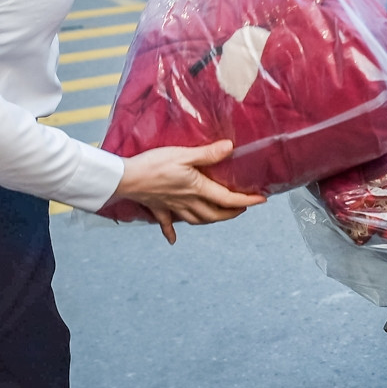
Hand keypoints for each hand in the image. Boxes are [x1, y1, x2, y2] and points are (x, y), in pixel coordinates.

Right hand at [112, 140, 259, 242]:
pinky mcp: (158, 208)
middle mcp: (187, 201)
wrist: (125, 178)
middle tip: (243, 208)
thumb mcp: (183, 155)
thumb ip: (207, 154)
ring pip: (196, 220)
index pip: (227, 199)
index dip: (246, 201)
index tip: (261, 200)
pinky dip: (171, 232)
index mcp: (196, 189)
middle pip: (215, 214)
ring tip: (219, 217)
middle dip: (231, 214)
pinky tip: (173, 239)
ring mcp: (172, 207)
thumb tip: (230, 148)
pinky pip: (166, 224)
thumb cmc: (153, 164)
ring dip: (211, 220)